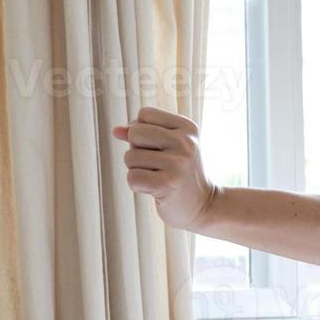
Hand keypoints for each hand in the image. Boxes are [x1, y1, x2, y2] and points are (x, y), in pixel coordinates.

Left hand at [111, 107, 215, 230]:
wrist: (203, 205)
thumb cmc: (181, 173)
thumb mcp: (168, 146)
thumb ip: (142, 133)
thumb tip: (116, 130)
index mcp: (188, 128)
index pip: (145, 114)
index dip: (142, 130)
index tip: (158, 147)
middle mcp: (185, 142)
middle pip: (135, 133)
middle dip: (137, 149)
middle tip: (156, 164)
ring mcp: (177, 163)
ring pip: (130, 157)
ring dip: (137, 170)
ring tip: (158, 177)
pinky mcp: (167, 184)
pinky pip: (132, 178)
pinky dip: (138, 186)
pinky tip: (156, 190)